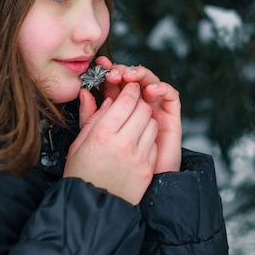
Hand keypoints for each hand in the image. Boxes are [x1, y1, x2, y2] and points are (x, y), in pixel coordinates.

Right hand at [64, 82, 157, 204]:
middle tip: (132, 104)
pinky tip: (135, 143)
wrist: (91, 207)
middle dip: (139, 102)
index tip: (128, 87)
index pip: (127, 100)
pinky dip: (147, 139)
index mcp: (103, 134)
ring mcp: (138, 157)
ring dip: (144, 120)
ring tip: (133, 124)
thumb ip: (92, 117)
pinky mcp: (147, 169)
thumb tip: (100, 97)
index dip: (130, 90)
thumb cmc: (81, 174)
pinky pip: (153, 143)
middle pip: (143, 109)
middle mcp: (123, 143)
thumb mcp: (78, 143)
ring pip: (152, 124)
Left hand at [94, 56, 181, 173]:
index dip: (110, 71)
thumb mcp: (96, 138)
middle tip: (113, 71)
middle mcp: (138, 106)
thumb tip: (83, 92)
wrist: (131, 188)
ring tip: (129, 76)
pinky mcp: (171, 117)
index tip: (101, 66)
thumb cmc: (111, 166)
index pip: (116, 82)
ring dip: (141, 75)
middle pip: (133, 79)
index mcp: (119, 108)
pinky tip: (150, 89)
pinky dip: (161, 88)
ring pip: (151, 82)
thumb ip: (90, 117)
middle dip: (124, 71)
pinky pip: (171, 96)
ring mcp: (155, 109)